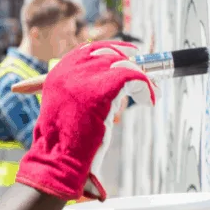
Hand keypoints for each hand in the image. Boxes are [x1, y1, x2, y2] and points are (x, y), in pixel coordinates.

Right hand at [14, 41, 158, 201]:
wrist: (58, 159)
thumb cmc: (64, 145)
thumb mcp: (66, 112)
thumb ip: (81, 95)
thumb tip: (111, 87)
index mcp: (59, 74)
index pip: (87, 51)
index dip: (110, 50)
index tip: (129, 56)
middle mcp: (70, 71)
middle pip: (108, 53)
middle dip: (129, 62)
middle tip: (144, 77)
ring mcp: (86, 77)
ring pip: (123, 64)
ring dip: (141, 77)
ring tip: (150, 93)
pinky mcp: (104, 88)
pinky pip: (134, 78)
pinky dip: (146, 88)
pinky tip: (148, 102)